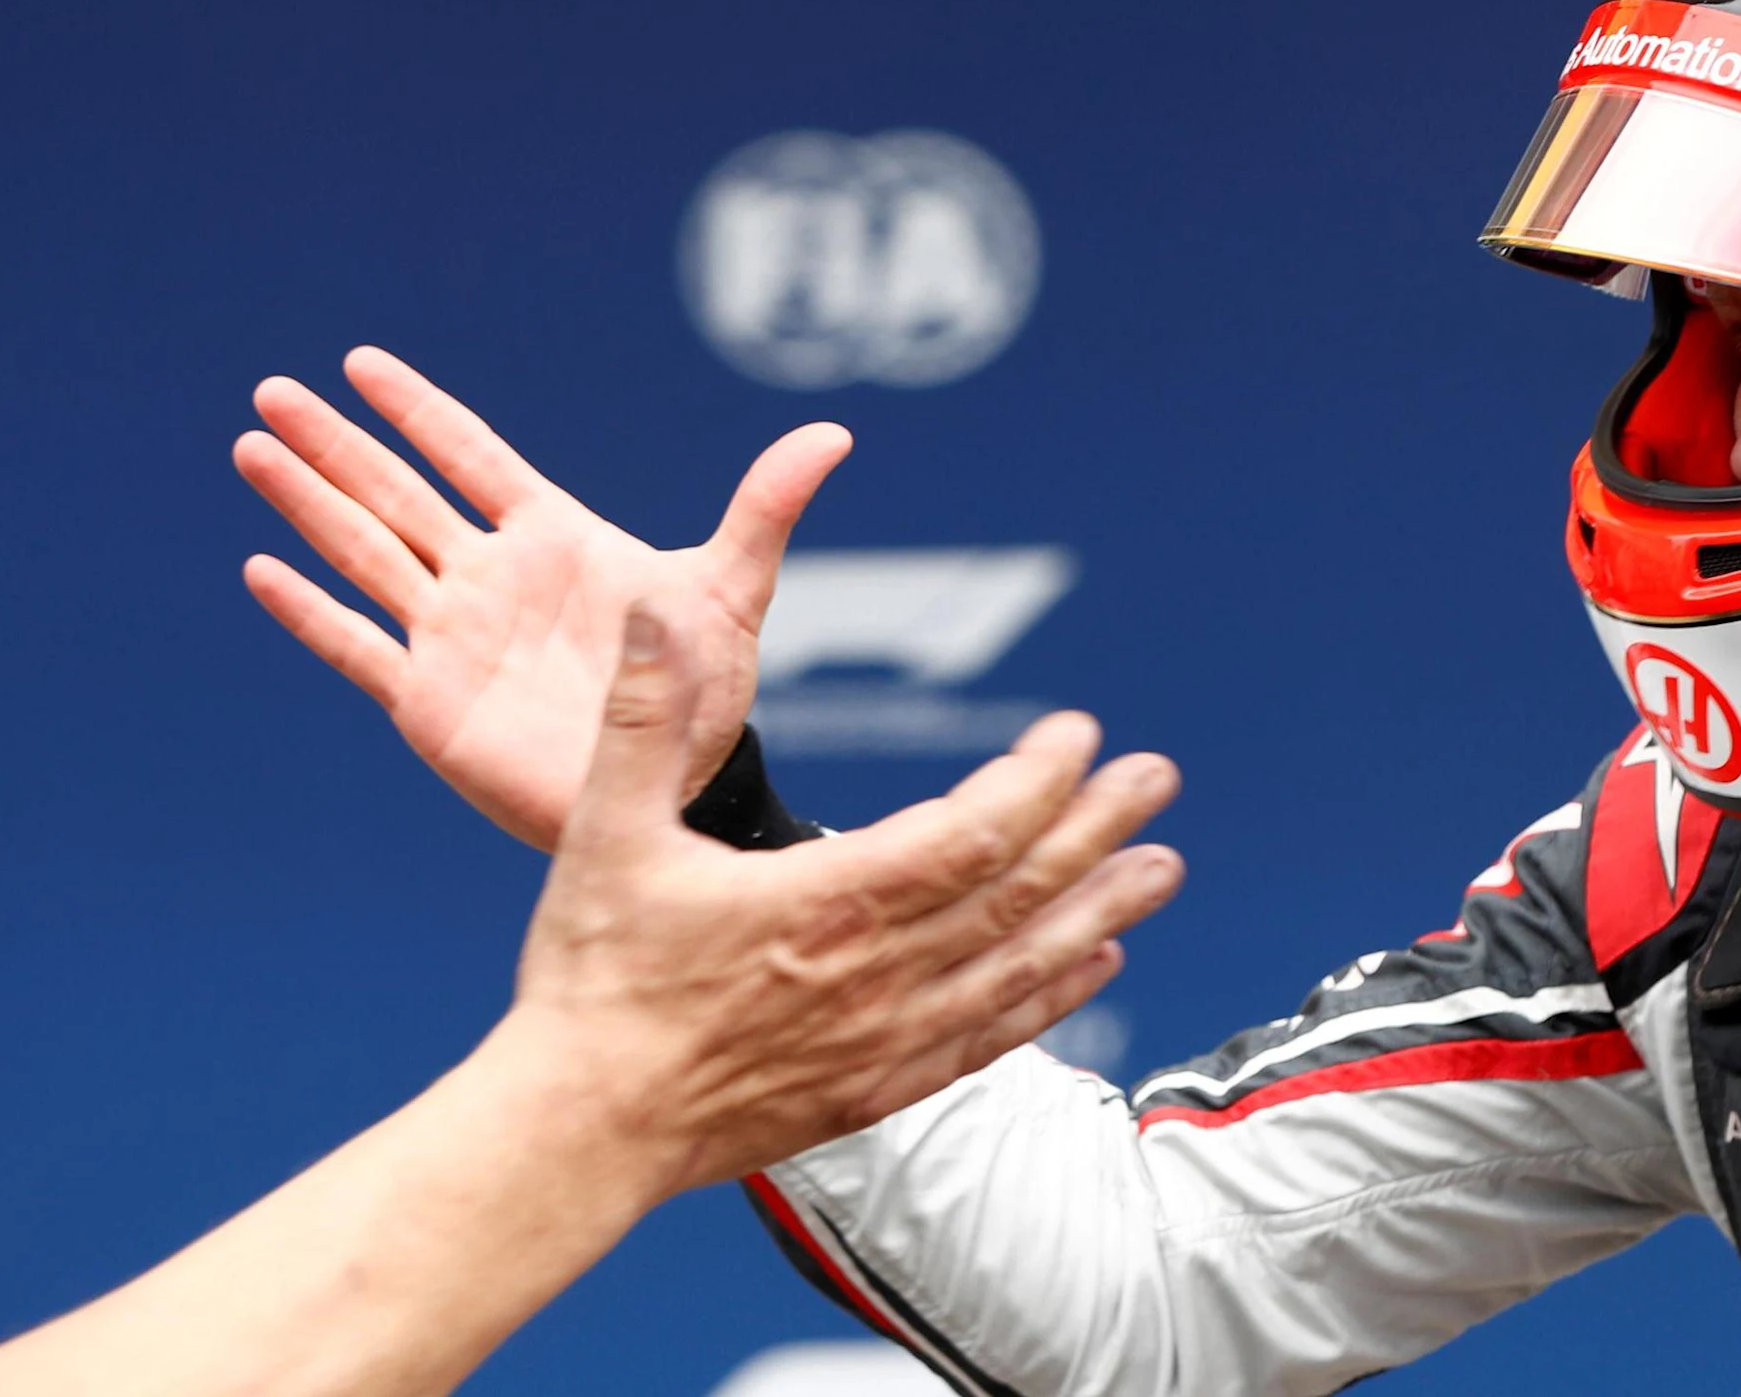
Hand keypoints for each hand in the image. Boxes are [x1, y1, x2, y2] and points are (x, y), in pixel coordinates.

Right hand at [234, 347, 848, 847]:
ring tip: (252, 449)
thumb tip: (834, 435)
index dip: (416, 410)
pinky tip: (262, 571)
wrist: (678, 784)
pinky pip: (358, 647)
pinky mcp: (430, 701)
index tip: (360, 362)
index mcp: (553, 539)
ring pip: (364, 554)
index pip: (470, 456)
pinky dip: (311, 612)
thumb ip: (765, 509)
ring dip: (307, 506)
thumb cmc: (706, 688)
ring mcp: (454, 636)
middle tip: (271, 392)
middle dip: (336, 445)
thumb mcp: (734, 591)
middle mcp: (491, 578)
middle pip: (396, 494)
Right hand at [506, 601, 1183, 1193]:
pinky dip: (1053, 995)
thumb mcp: (604, 832)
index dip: (1035, 781)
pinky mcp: (877, 1089)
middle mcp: (875, 974)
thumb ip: (642, 716)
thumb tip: (651, 610)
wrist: (578, 1131)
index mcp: (825, 903)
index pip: (969, 833)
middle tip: (1158, 776)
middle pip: (1017, 890)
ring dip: (1101, 908)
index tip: (1078, 732)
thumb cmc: (591, 979)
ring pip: (1021, 965)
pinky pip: (990, 1037)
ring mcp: (885, 1038)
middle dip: (1096, 827)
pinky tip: (1099, 958)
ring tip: (1162, 865)